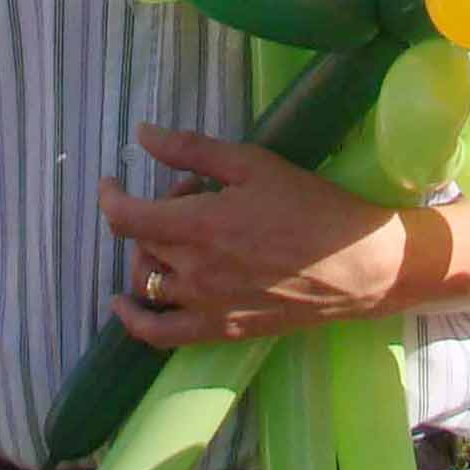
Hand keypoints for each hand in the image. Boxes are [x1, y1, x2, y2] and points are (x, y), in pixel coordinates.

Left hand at [99, 123, 413, 345]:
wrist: (359, 266)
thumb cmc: (310, 206)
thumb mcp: (252, 165)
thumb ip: (190, 150)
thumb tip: (142, 135)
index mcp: (198, 226)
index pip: (125, 217)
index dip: (110, 195)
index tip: (113, 181)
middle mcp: (193, 271)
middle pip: (141, 242)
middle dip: (153, 212)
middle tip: (191, 194)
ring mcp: (205, 306)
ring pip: (146, 282)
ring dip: (147, 254)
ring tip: (178, 236)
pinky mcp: (221, 330)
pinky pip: (160, 334)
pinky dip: (135, 319)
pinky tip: (126, 302)